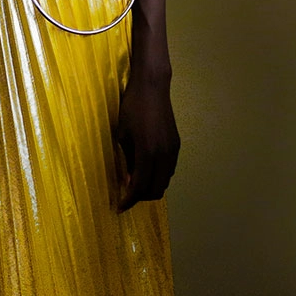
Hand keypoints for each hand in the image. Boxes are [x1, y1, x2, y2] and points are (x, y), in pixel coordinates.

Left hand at [115, 70, 179, 211]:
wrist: (152, 87)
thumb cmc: (131, 107)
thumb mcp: (122, 134)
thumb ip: (128, 159)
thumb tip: (130, 180)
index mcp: (148, 153)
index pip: (140, 187)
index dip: (129, 200)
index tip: (120, 207)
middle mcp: (164, 155)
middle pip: (156, 189)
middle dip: (141, 197)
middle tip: (126, 196)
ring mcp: (173, 150)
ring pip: (165, 181)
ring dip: (151, 187)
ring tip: (135, 183)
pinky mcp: (176, 144)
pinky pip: (169, 170)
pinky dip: (158, 176)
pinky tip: (146, 170)